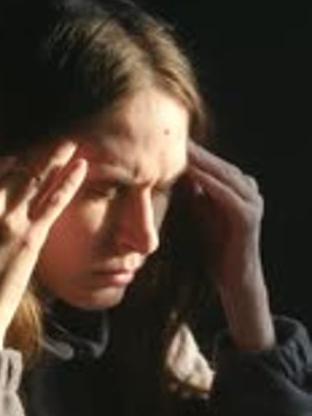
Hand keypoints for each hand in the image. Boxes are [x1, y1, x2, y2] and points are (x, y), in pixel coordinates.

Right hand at [0, 141, 87, 347]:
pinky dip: (69, 181)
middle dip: (43, 155)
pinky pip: (54, 200)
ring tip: (72, 144)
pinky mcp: (30, 236)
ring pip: (38, 179)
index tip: (36, 153)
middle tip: (62, 140)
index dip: (21, 159)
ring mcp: (9, 220)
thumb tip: (4, 197)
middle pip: (21, 170)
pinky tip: (81, 167)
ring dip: (58, 159)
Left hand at [185, 142, 274, 349]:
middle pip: (217, 164)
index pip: (211, 164)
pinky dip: (210, 182)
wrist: (233, 280)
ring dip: (201, 161)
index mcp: (237, 187)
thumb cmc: (213, 249)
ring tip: (178, 149)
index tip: (165, 139)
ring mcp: (252, 202)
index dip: (190, 152)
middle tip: (170, 135)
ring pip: (223, 174)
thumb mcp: (199, 214)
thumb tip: (169, 171)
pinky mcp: (248, 217)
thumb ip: (191, 193)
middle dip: (194, 151)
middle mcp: (248, 190)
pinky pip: (226, 194)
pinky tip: (193, 173)